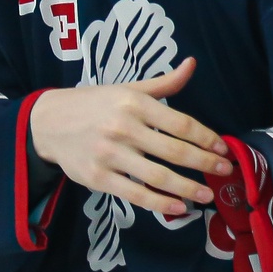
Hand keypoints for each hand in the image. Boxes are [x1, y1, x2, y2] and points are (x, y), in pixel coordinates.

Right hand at [29, 58, 230, 218]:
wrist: (47, 122)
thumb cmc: (95, 104)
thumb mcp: (128, 89)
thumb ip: (164, 83)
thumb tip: (193, 64)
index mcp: (134, 104)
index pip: (181, 124)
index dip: (206, 138)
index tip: (223, 148)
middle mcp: (123, 128)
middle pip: (174, 151)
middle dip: (205, 163)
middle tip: (225, 171)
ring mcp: (109, 155)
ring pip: (157, 176)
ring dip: (187, 188)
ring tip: (207, 195)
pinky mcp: (97, 178)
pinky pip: (133, 194)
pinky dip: (158, 203)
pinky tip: (179, 207)